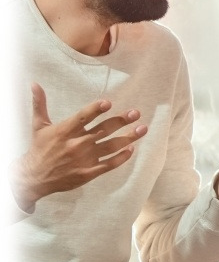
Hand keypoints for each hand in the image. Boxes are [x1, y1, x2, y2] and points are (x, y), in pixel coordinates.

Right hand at [12, 83, 146, 207]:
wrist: (33, 178)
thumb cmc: (38, 149)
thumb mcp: (38, 126)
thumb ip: (40, 104)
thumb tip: (34, 84)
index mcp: (64, 131)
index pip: (82, 118)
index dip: (95, 110)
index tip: (109, 103)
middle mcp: (76, 144)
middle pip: (103, 130)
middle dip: (121, 121)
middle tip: (136, 113)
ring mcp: (83, 160)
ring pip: (111, 146)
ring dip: (128, 138)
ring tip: (142, 129)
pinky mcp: (88, 173)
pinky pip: (109, 164)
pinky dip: (121, 157)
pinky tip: (131, 149)